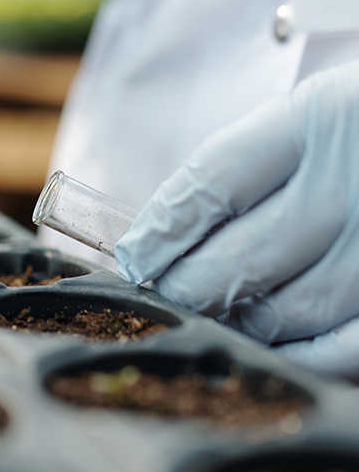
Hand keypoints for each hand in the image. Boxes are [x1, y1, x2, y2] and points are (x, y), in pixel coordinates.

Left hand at [115, 61, 358, 376]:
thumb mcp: (323, 116)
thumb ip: (258, 167)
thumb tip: (168, 239)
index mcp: (322, 116)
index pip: (209, 184)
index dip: (160, 231)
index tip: (135, 257)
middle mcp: (358, 176)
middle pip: (239, 258)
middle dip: (186, 288)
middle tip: (166, 295)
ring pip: (286, 311)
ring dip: (235, 322)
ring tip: (213, 315)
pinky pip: (345, 349)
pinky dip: (300, 355)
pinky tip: (274, 344)